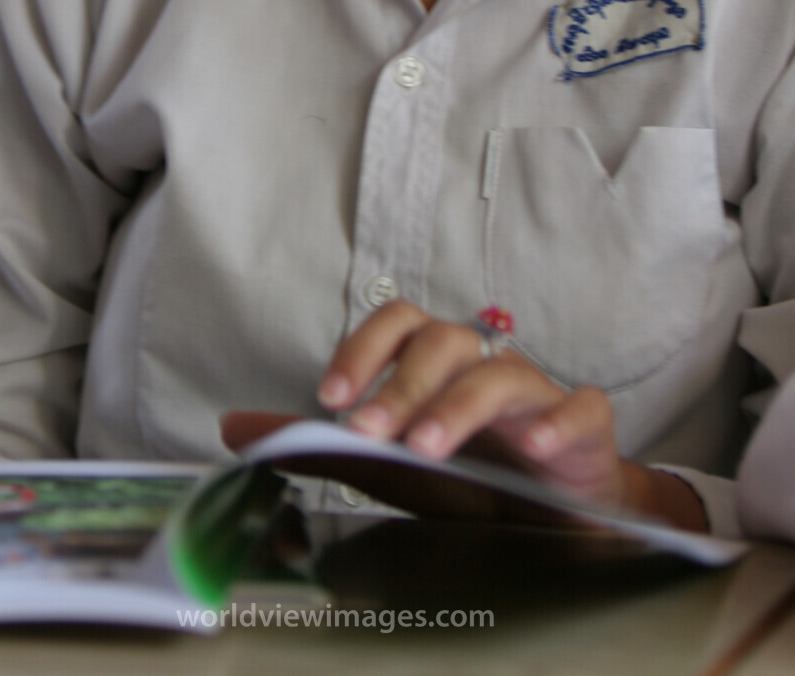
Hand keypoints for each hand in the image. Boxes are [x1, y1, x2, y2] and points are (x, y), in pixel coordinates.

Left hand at [316, 301, 706, 529]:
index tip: (331, 396)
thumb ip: (336, 443)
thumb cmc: (481, 476)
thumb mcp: (404, 462)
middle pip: (443, 341)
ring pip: (499, 375)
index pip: (400, 324)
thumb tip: (249, 428)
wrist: (568, 512)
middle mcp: (487, 364)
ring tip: (427, 446)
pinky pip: (580, 408)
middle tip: (368, 430)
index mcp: (442, 363)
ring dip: (457, 406)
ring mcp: (538, 391)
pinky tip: (534, 445)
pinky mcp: (587, 423)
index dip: (363, 349)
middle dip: (401, 383)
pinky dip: (556, 423)